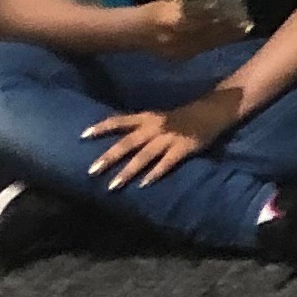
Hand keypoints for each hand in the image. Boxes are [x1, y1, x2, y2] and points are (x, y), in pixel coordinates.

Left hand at [86, 94, 236, 190]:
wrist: (213, 110)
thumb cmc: (183, 116)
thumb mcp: (159, 117)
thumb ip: (141, 128)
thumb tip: (119, 143)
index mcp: (148, 117)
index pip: (119, 120)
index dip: (101, 127)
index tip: (82, 136)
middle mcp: (155, 126)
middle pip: (127, 143)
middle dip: (108, 158)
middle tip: (91, 171)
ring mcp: (170, 137)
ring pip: (144, 156)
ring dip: (127, 172)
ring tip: (113, 186)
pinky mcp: (184, 147)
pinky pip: (167, 162)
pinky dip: (155, 173)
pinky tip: (144, 185)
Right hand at [123, 0, 249, 57]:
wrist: (134, 33)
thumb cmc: (153, 11)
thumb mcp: (170, 2)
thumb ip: (190, 4)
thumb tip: (214, 1)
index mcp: (175, 19)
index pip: (205, 18)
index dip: (223, 16)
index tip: (240, 11)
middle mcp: (178, 36)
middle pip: (210, 32)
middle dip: (229, 28)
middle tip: (247, 22)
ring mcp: (179, 50)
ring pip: (209, 43)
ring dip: (226, 37)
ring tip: (242, 30)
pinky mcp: (180, 58)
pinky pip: (202, 49)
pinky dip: (215, 43)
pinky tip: (225, 38)